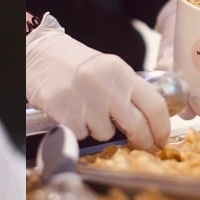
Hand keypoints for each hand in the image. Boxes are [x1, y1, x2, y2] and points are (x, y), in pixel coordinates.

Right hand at [26, 12, 169, 149]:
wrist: (38, 52)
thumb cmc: (74, 63)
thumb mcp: (107, 69)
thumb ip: (127, 90)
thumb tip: (149, 122)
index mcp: (120, 71)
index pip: (154, 104)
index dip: (162, 128)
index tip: (161, 139)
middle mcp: (105, 84)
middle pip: (137, 126)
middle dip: (142, 141)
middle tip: (142, 146)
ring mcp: (84, 98)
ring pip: (106, 134)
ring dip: (99, 130)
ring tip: (87, 112)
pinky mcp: (64, 111)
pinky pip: (82, 135)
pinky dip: (78, 130)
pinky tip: (72, 113)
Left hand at [154, 0, 199, 121]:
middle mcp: (197, 89)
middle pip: (193, 111)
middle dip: (191, 108)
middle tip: (191, 93)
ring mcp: (178, 79)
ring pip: (173, 98)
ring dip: (173, 95)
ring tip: (177, 82)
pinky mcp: (163, 66)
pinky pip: (158, 77)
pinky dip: (159, 74)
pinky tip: (163, 68)